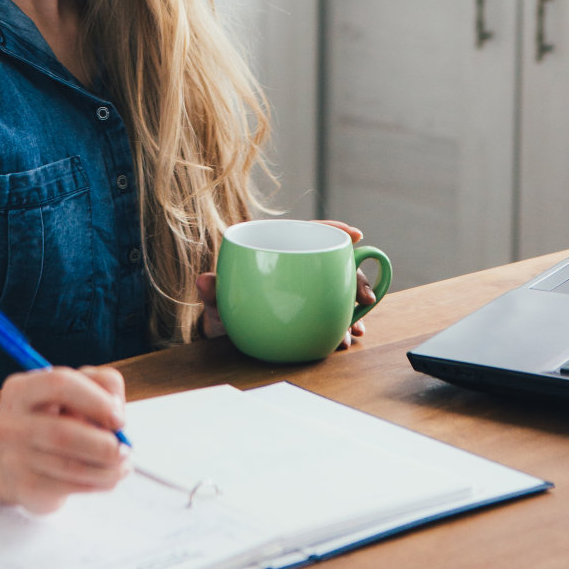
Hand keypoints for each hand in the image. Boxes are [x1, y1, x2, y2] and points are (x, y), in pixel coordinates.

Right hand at [0, 365, 130, 513]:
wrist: (21, 461)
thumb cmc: (57, 417)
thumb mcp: (77, 389)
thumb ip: (102, 384)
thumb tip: (116, 412)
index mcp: (20, 390)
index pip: (59, 384)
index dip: (96, 400)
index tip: (120, 418)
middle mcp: (10, 423)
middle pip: (62, 433)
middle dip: (102, 444)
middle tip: (125, 449)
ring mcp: (14, 458)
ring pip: (70, 466)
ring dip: (107, 468)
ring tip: (123, 464)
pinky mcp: (26, 488)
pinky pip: (70, 487)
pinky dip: (99, 483)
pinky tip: (109, 477)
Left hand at [198, 222, 376, 349]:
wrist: (228, 334)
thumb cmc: (224, 307)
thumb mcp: (218, 299)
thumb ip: (212, 291)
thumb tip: (204, 280)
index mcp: (278, 251)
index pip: (309, 231)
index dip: (333, 230)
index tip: (355, 234)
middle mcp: (299, 269)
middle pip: (335, 264)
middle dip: (357, 277)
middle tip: (365, 298)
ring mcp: (309, 291)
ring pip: (340, 292)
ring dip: (354, 310)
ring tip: (354, 331)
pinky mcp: (313, 314)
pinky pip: (335, 315)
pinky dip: (346, 326)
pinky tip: (349, 338)